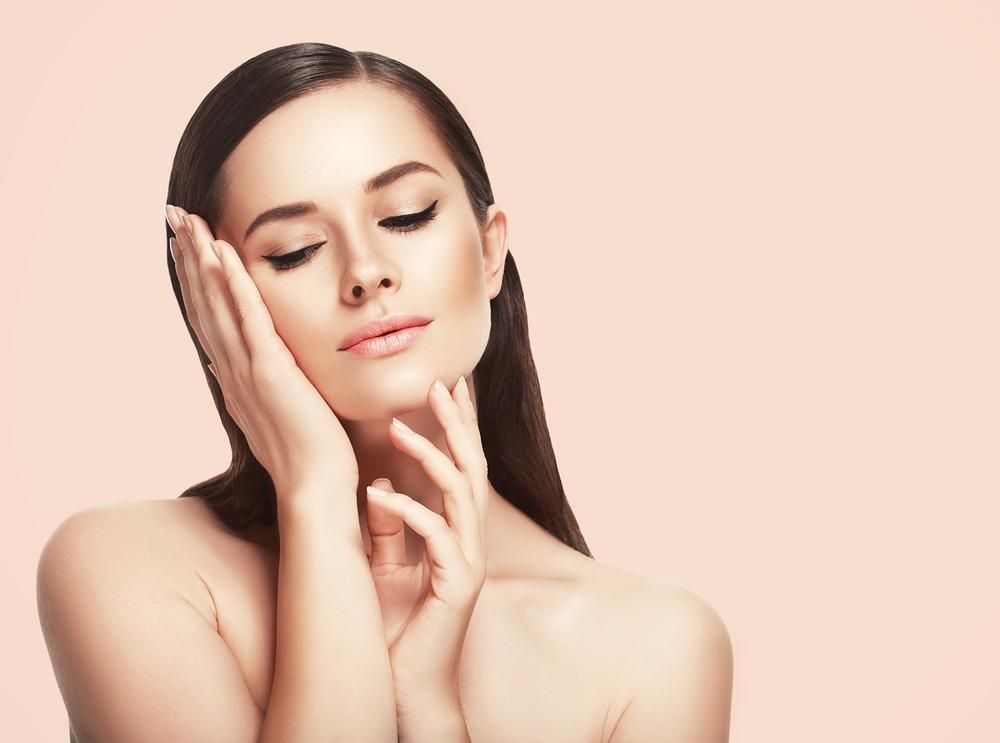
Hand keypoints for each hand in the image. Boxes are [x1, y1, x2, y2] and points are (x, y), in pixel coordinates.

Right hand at [166, 205, 359, 499]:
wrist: (317, 486)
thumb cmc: (309, 452)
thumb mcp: (275, 409)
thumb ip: (254, 382)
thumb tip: (227, 363)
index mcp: (235, 377)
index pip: (209, 317)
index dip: (195, 278)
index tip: (187, 242)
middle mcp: (233, 371)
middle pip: (204, 303)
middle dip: (189, 257)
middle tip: (175, 216)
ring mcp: (249, 371)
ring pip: (218, 306)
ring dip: (203, 261)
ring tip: (190, 222)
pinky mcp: (271, 374)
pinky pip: (250, 321)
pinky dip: (235, 287)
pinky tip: (225, 254)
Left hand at [363, 375, 487, 717]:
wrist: (411, 689)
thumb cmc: (399, 631)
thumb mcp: (386, 569)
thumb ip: (388, 529)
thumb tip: (380, 487)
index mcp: (458, 532)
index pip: (462, 467)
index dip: (460, 426)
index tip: (449, 384)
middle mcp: (470, 540)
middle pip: (471, 467)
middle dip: (456, 423)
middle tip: (438, 383)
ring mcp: (468, 561)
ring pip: (460, 493)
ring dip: (431, 456)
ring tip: (399, 427)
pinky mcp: (458, 585)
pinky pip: (437, 537)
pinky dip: (409, 512)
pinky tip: (382, 496)